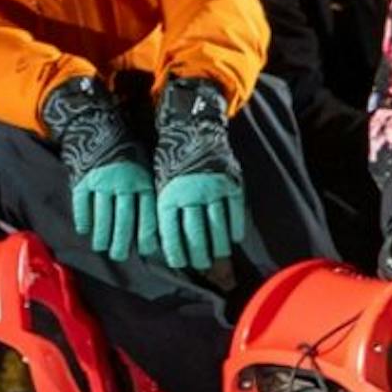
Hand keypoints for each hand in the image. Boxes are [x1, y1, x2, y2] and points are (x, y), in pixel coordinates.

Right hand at [39, 78, 153, 265]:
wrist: (96, 120)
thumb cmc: (125, 145)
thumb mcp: (143, 163)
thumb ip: (148, 189)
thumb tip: (160, 219)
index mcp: (142, 179)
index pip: (147, 215)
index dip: (147, 235)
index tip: (147, 251)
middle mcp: (123, 183)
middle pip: (123, 221)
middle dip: (122, 241)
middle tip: (119, 255)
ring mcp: (101, 181)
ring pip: (102, 217)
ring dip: (102, 235)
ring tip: (102, 246)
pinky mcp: (81, 178)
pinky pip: (82, 205)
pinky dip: (84, 220)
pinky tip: (85, 230)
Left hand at [150, 77, 249, 274]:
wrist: (193, 125)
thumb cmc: (171, 157)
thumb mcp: (158, 181)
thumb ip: (160, 209)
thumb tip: (155, 243)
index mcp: (168, 195)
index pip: (172, 235)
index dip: (177, 253)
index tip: (181, 263)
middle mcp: (190, 194)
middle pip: (196, 235)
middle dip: (199, 255)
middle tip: (202, 265)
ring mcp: (213, 188)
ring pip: (217, 228)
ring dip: (218, 247)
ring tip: (218, 257)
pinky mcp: (231, 182)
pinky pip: (235, 212)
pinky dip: (234, 229)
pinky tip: (234, 239)